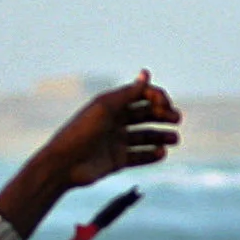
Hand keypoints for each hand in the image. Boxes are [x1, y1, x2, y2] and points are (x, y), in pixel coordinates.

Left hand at [35, 74, 178, 187]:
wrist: (63, 165)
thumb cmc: (81, 132)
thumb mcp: (105, 107)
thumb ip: (128, 92)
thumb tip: (146, 74)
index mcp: (112, 105)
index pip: (141, 96)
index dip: (156, 97)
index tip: (165, 104)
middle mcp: (116, 121)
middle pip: (146, 115)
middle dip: (163, 115)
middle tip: (176, 119)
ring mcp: (117, 142)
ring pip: (146, 136)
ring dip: (162, 136)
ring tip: (174, 139)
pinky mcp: (118, 161)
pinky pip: (140, 156)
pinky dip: (153, 155)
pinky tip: (162, 153)